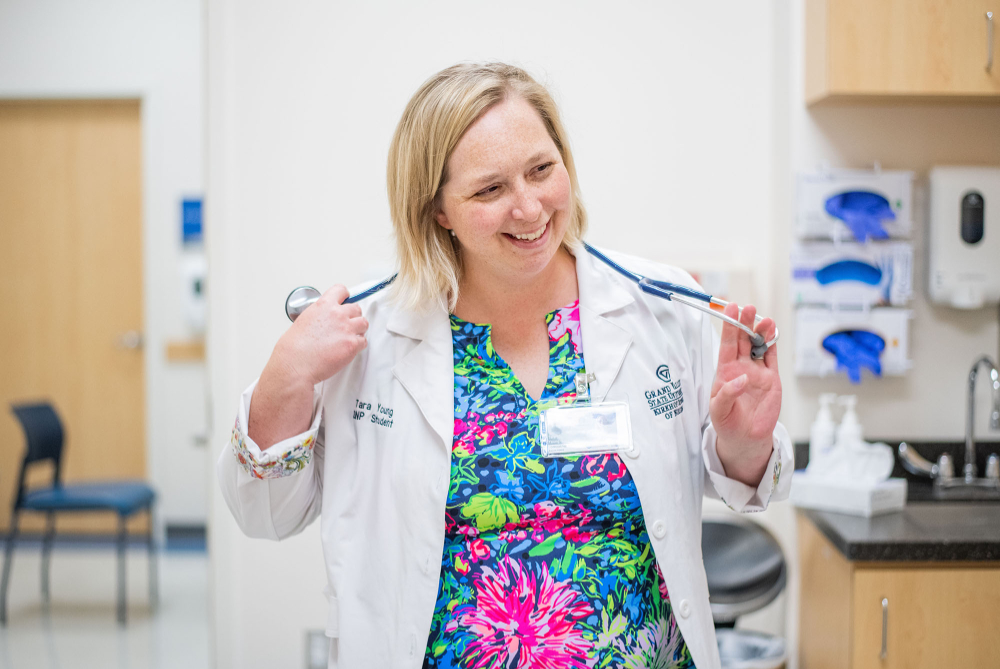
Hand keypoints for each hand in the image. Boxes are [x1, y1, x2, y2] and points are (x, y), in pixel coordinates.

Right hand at [271, 285, 368, 385]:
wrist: (296, 364)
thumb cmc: (294, 347)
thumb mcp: (304, 319)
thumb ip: (319, 314)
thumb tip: (325, 318)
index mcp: (323, 305)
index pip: (341, 290)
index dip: (345, 296)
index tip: (345, 300)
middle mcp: (337, 314)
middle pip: (356, 308)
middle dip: (352, 316)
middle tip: (346, 324)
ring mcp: (347, 329)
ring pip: (363, 323)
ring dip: (358, 330)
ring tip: (348, 337)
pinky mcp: (352, 344)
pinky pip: (363, 341)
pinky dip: (358, 345)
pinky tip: (348, 348)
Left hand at [709, 303, 780, 485]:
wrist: (746, 438)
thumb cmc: (727, 422)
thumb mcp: (719, 411)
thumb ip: (727, 394)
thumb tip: (742, 378)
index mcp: (725, 372)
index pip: (727, 345)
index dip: (729, 327)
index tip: (730, 310)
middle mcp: (740, 367)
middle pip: (742, 340)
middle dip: (744, 323)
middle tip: (748, 308)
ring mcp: (756, 371)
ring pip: (758, 345)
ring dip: (760, 331)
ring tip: (764, 320)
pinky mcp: (771, 378)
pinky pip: (771, 356)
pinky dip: (772, 343)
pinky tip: (772, 331)